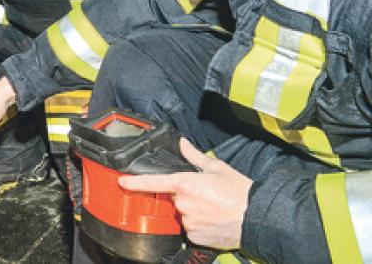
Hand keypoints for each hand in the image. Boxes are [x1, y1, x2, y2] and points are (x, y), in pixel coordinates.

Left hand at [118, 138, 251, 250]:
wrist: (258, 217)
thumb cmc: (240, 191)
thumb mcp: (218, 168)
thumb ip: (195, 156)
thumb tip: (182, 144)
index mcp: (186, 184)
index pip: (154, 182)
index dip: (135, 182)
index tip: (122, 181)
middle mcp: (184, 204)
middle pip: (173, 198)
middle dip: (184, 195)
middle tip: (205, 194)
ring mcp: (188, 221)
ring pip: (181, 214)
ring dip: (191, 210)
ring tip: (212, 207)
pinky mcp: (194, 236)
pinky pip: (189, 229)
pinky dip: (198, 224)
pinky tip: (212, 220)